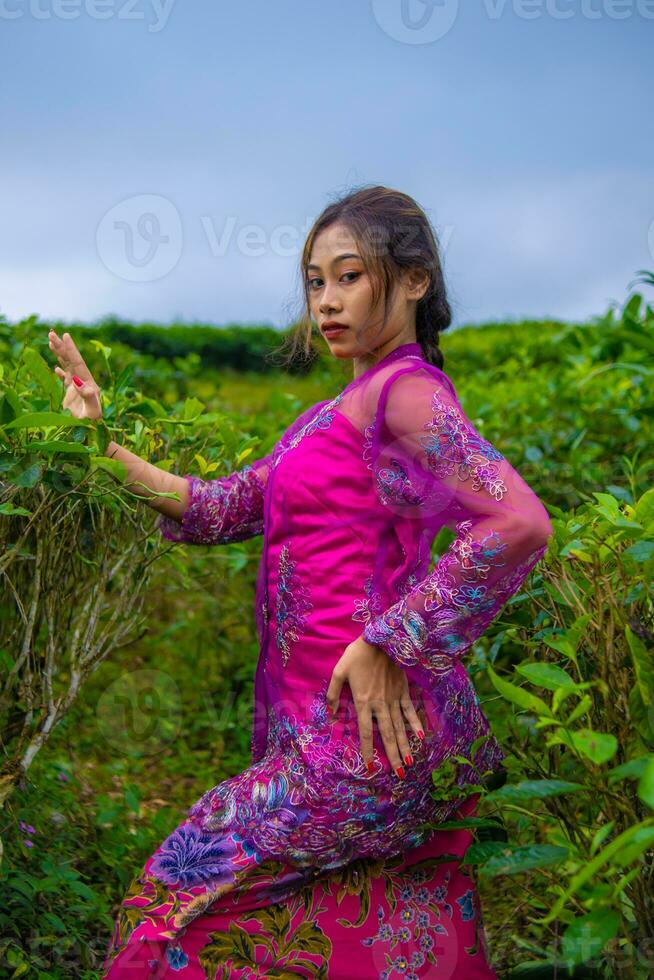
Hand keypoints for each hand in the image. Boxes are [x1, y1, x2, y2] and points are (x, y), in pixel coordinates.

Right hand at [47, 329, 102, 420]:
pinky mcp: (72, 396)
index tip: (64, 336)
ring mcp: (77, 388)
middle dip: (62, 347)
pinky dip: (60, 372)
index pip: (78, 363)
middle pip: (72, 361)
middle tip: (52, 333)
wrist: (91, 435)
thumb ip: (88, 397)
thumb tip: (78, 381)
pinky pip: (65, 379)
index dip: (71, 349)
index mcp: (89, 383)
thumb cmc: (92, 425)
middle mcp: (84, 383)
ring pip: (68, 367)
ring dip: (60, 355)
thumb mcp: (92, 412)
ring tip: (51, 342)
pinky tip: (56, 367)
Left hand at [326, 635, 424, 778]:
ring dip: (405, 747)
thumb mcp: (339, 672)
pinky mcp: (404, 690)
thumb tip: (330, 714)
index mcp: (363, 702)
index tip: (370, 768)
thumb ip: (333, 694)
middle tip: (400, 776)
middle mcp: (380, 704)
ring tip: (410, 764)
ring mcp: (394, 698)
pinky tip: (420, 738)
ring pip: (400, 727)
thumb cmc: (357, 655)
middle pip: (388, 735)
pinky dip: (415, 724)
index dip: (368, 752)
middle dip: (393, 757)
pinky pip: (410, 711)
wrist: (381, 639)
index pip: (366, 733)